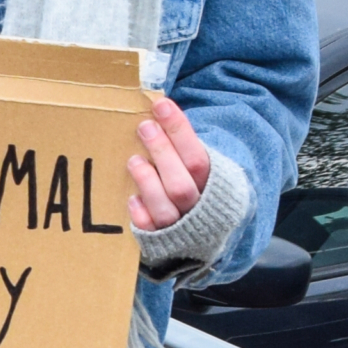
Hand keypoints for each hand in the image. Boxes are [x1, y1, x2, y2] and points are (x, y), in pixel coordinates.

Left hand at [129, 95, 211, 230]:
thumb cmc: (196, 188)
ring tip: (134, 161)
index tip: (160, 105)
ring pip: (167, 206)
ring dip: (148, 181)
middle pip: (182, 181)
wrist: (205, 235)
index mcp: (216, 186)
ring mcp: (182, 227)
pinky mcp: (162, 242)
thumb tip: (159, 106)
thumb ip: (185, 144)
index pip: (198, 156)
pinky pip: (150, 229)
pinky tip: (131, 198)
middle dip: (162, 151)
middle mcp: (200, 207)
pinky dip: (140, 213)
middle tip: (144, 127)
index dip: (179, 130)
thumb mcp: (199, 166)